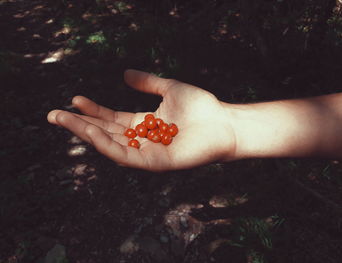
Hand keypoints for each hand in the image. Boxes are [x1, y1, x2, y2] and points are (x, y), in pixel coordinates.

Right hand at [47, 70, 236, 170]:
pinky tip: (91, 134)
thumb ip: (148, 83)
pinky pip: (125, 156)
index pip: (112, 119)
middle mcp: (142, 139)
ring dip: (86, 134)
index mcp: (144, 124)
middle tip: (53, 114)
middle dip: (79, 125)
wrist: (223, 123)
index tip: (75, 99)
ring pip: (110, 145)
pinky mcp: (153, 163)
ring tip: (64, 120)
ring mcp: (146, 153)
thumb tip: (125, 73)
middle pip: (105, 133)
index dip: (93, 111)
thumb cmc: (201, 107)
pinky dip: (106, 146)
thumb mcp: (170, 88)